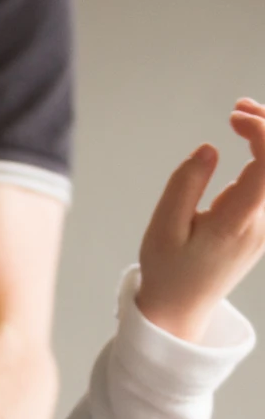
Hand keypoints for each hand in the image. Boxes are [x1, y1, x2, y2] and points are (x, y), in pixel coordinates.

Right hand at [137, 98, 264, 341]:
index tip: (231, 119)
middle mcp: (262, 223)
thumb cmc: (168, 271)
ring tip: (240, 116)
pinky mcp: (263, 224)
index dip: (261, 130)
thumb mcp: (163, 228)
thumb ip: (185, 185)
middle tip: (239, 107)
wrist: (180, 310)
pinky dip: (264, 156)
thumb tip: (210, 150)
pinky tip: (247, 140)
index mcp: (237, 223)